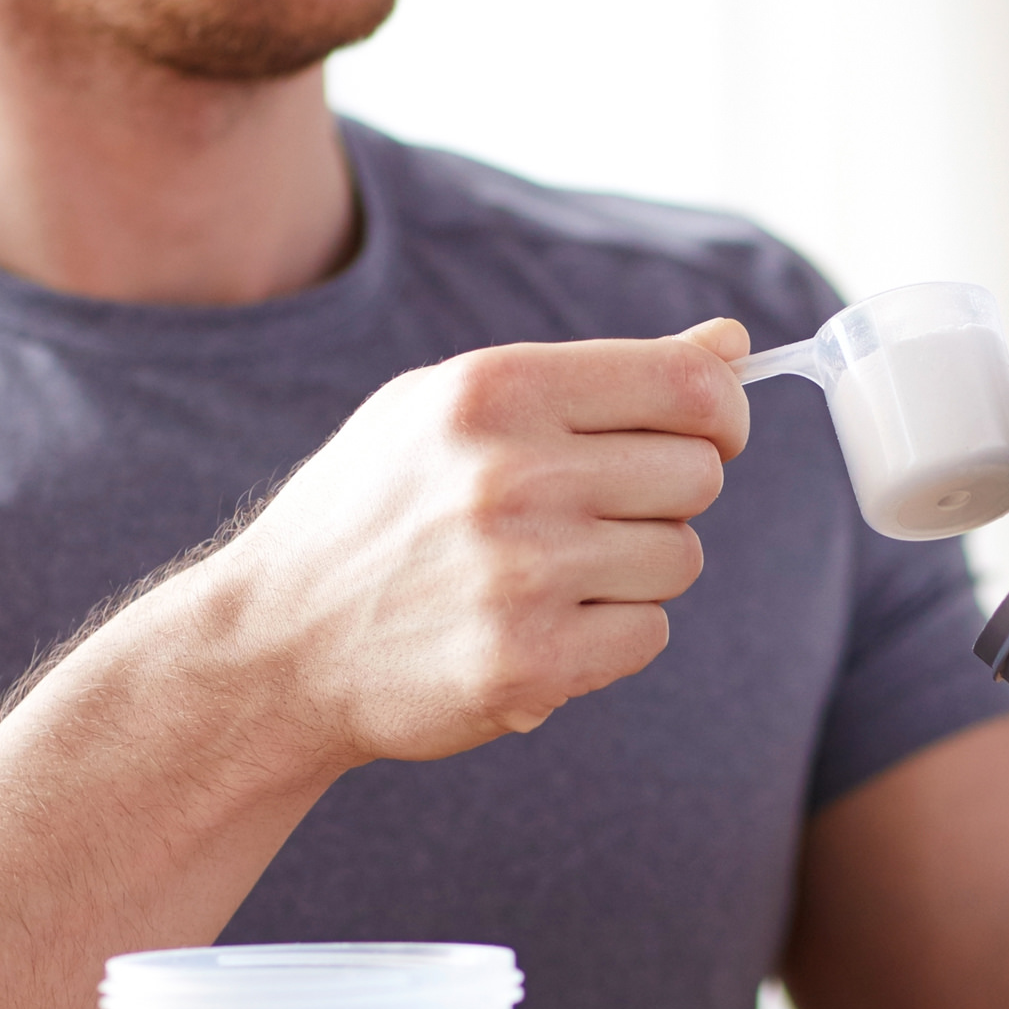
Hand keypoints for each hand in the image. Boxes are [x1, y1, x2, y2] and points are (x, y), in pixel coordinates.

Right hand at [187, 318, 751, 767]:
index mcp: (495, 390)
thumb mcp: (453, 408)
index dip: (723, 415)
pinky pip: (648, 635)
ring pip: (679, 560)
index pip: (687, 388)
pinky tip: (541, 627)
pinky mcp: (528, 662)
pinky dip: (611, 638)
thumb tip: (732, 346)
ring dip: (635, 572)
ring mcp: (522, 574)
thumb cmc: (374, 512)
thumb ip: (597, 374)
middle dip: (664, 499)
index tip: (711, 437)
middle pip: (697, 478)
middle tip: (594, 517)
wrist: (275, 642)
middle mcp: (512, 475)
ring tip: (550, 575)